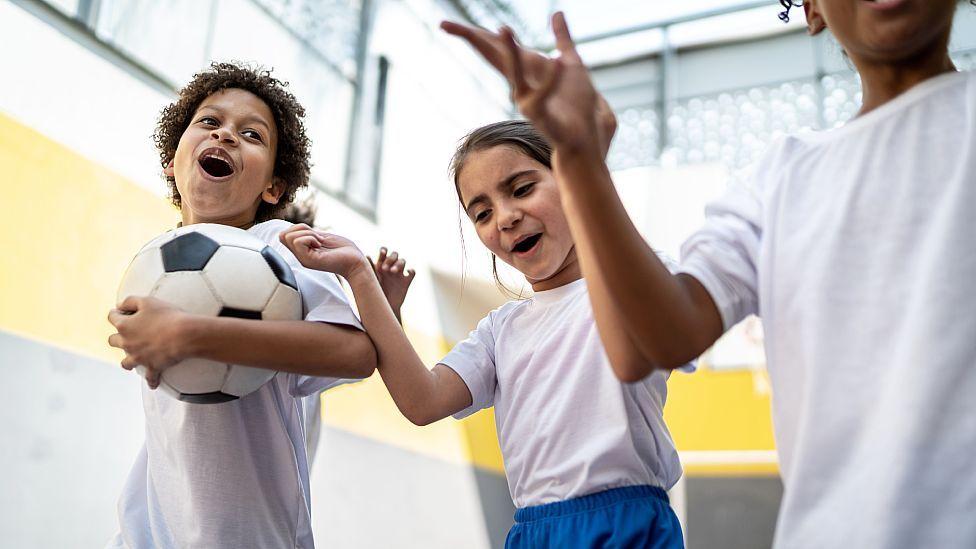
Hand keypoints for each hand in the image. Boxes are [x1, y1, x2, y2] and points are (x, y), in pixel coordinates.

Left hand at [107, 296, 189, 388]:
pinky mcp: (152, 367)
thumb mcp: (147, 301)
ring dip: (128, 360)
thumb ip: (130, 301)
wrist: (184, 336)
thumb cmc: (167, 317)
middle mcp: (127, 343)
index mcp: (125, 326)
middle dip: (117, 336)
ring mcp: (139, 357)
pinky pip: (150, 377)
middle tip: (126, 333)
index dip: (116, 313)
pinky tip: (153, 383)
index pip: (112, 318)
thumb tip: (120, 305)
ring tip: (133, 359)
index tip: (120, 312)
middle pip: (113, 341)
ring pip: (125, 362)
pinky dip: (152, 380)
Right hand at [279, 224, 368, 279]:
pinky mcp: (310, 260)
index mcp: (302, 251)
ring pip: (289, 237)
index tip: (314, 234)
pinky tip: (321, 245)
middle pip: (282, 235)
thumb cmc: (343, 250)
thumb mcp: (321, 237)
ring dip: (308, 233)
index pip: (283, 235)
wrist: (356, 262)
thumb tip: (291, 228)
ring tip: (320, 242)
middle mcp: (300, 256)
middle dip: (301, 229)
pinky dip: (311, 237)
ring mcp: (303, 259)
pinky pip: (298, 242)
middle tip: (318, 238)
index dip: (297, 228)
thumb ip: (307, 234)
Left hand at [369, 247, 415, 322]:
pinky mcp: (406, 281)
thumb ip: (370, 268)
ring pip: (403, 261)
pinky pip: (413, 272)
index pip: (384, 253)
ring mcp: (399, 274)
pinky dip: (411, 270)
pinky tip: (407, 273)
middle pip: (394, 255)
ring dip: (398, 264)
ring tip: (392, 271)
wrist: (384, 307)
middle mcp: (390, 267)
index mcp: (381, 265)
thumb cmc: (375, 294)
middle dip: (390, 259)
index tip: (382, 253)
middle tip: (385, 269)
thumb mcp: (372, 280)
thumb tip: (367, 255)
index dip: (384, 250)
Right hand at [442, 12, 612, 155]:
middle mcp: (519, 83)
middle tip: (445, 24)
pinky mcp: (539, 114)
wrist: (585, 136)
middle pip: (492, 55)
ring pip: (514, 72)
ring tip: (504, 28)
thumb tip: (556, 12)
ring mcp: (526, 99)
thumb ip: (562, 37)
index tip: (445, 24)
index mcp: (526, 68)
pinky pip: (542, 94)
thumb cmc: (577, 103)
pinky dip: (551, 79)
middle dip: (471, 39)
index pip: (493, 46)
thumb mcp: (572, 62)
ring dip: (511, 52)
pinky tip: (556, 60)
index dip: (471, 34)